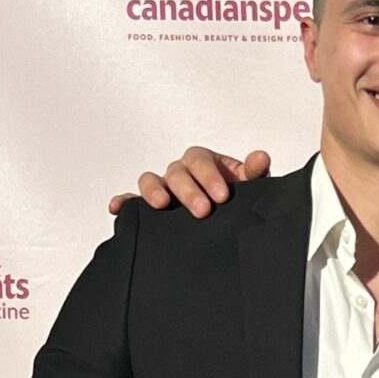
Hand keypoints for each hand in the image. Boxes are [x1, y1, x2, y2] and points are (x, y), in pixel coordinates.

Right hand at [109, 147, 271, 218]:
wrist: (229, 220)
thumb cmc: (237, 197)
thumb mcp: (249, 186)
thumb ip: (254, 172)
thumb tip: (262, 157)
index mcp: (204, 162)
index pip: (201, 160)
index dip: (209, 176)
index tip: (222, 196)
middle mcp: (181, 171)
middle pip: (177, 172)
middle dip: (189, 191)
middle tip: (203, 211)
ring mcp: (164, 187)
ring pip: (150, 180)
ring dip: (153, 190)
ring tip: (161, 205)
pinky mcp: (149, 205)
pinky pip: (132, 201)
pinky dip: (123, 202)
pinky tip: (116, 208)